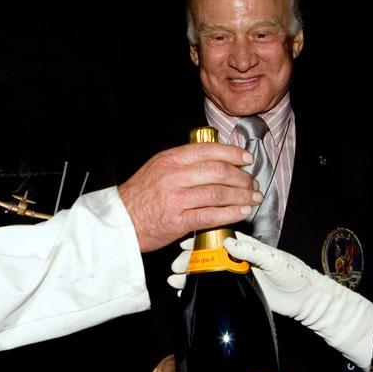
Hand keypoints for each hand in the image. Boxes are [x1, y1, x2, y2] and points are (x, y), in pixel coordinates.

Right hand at [118, 144, 259, 252]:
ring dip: (241, 196)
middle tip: (252, 183)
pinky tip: (242, 212)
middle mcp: (175, 176)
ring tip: (253, 198)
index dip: (233, 154)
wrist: (119, 221)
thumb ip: (183, 162)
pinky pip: (211, 215)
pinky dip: (231, 213)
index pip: (209, 150)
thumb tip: (214, 161)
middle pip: (219, 171)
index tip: (246, 159)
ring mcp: (177, 198)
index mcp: (171, 159)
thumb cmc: (139, 196)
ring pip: (218, 193)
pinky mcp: (178, 220)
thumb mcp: (157, 168)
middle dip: (242, 177)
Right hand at [169, 232, 372, 369]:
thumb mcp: (274, 260)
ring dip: (190, 277)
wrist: (304, 299)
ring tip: (174, 281)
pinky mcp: (237, 291)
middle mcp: (238, 260)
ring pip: (208, 274)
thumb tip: (229, 244)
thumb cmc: (294, 274)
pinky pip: (215, 290)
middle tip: (175, 266)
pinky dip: (199, 292)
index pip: (218, 241)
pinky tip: (184, 295)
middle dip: (190, 261)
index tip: (184, 243)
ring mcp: (236, 276)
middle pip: (208, 258)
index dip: (200, 242)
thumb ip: (252, 251)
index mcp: (246, 247)